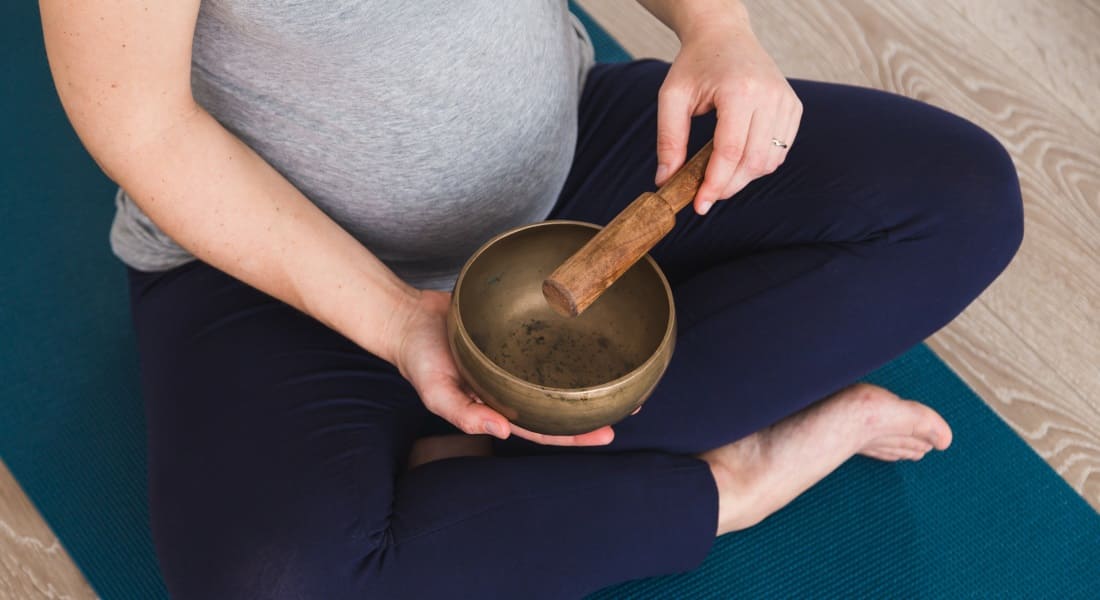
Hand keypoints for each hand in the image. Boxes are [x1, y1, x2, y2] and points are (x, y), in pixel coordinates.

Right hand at [392, 290, 614, 445]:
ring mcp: (514, 361)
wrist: (406, 318)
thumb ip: (464, 414)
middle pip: (558, 404)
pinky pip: (546, 342)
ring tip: (624, 374)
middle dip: (593, 408)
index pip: (543, 428)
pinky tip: (591, 340)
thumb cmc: (418, 360)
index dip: (574, 434)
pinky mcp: (513, 332)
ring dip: (588, 378)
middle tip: (632, 404)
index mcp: (498, 407)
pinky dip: (568, 346)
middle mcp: (510, 387)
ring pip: (558, 374)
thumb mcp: (434, 392)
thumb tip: (503, 431)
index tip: (607, 432)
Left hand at [655, 18, 801, 213]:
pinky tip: (737, 161)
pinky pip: (780, 151)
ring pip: (770, 162)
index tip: (699, 205)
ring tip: (718, 175)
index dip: (715, 184)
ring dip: (743, 178)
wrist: (724, 35)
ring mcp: (786, 101)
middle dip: (727, 186)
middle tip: (704, 195)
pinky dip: (759, 165)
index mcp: (740, 91)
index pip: (730, 151)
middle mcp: (770, 96)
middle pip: (753, 162)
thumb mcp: (672, 97)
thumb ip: (669, 140)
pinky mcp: (793, 108)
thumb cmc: (696, 64)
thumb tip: (665, 180)